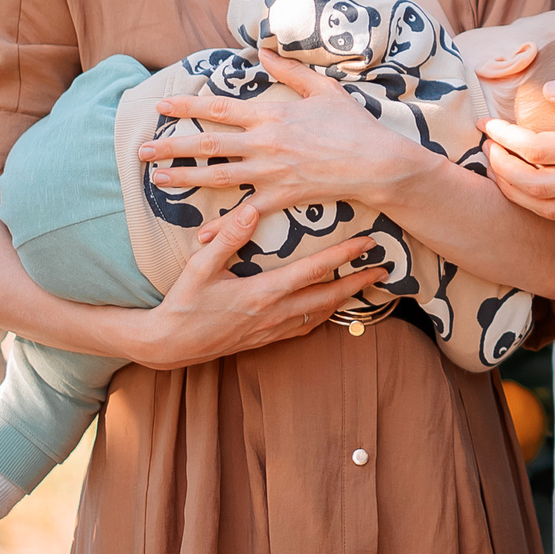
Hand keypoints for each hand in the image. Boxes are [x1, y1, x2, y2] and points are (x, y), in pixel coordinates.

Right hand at [127, 201, 375, 369]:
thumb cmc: (184, 303)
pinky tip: (330, 310)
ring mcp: (272, 331)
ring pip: (321, 316)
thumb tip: (252, 208)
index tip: (368, 244)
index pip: (314, 272)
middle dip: (359, 282)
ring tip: (366, 286)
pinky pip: (305, 329)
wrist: (169, 345)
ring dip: (346, 301)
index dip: (344, 256)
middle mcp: (275, 314)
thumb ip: (228, 237)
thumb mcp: (200, 266)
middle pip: (329, 298)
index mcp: (263, 293)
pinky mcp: (266, 341)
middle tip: (385, 269)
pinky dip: (324, 317)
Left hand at [134, 51, 431, 214]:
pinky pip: (246, 212)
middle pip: (208, 144)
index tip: (162, 106)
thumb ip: (290, 71)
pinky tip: (200, 234)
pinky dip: (223, 225)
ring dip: (185, 178)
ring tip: (158, 179)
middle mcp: (264, 143)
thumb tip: (263, 51)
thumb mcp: (324, 89)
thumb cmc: (353, 124)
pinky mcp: (283, 197)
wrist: (376, 162)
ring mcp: (271, 172)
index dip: (187, 106)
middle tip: (142, 150)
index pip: (219, 109)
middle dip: (171, 146)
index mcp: (272, 115)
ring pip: (218, 176)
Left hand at [480, 69, 554, 219]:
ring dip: (514, 191)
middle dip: (500, 168)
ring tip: (498, 167)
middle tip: (486, 147)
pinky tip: (529, 183)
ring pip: (544, 208)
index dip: (505, 138)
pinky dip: (537, 202)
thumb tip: (548, 93)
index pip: (537, 150)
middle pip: (532, 186)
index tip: (488, 124)